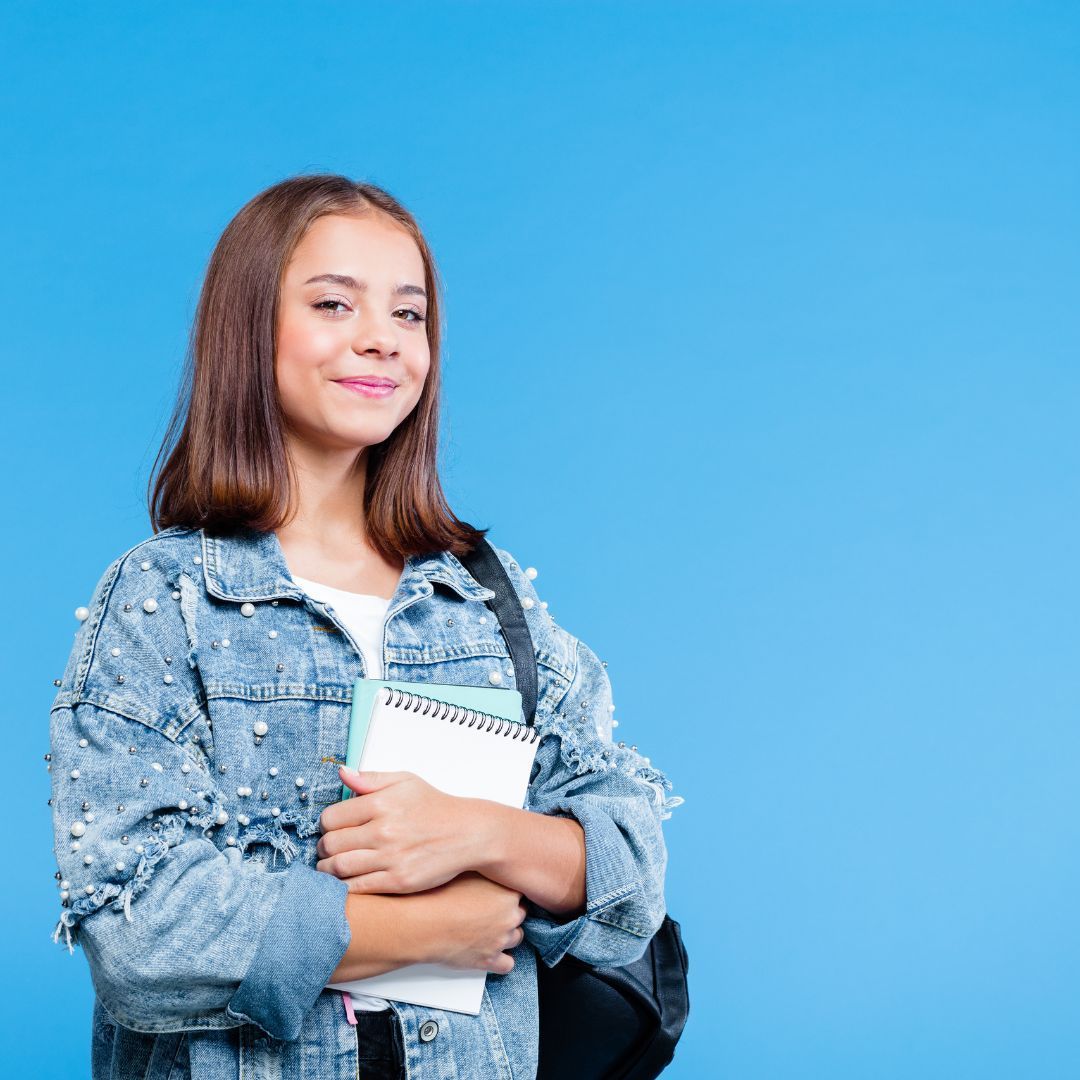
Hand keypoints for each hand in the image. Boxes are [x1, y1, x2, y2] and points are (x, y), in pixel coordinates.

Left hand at [316, 768, 488, 893]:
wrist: (468, 833)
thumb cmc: (436, 806)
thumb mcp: (405, 781)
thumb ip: (370, 778)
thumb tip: (341, 772)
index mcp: (381, 803)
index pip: (331, 818)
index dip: (326, 824)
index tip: (331, 828)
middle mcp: (383, 831)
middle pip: (330, 844)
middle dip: (323, 848)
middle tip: (327, 850)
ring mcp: (390, 858)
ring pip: (338, 868)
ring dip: (326, 870)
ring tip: (329, 867)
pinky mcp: (398, 881)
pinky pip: (357, 887)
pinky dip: (342, 887)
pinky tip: (343, 882)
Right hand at [414, 872, 527, 973]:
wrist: (423, 924)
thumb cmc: (439, 895)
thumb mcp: (467, 871)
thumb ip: (485, 869)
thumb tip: (489, 864)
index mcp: (508, 892)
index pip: (521, 891)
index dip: (508, 891)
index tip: (499, 892)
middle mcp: (509, 916)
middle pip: (521, 914)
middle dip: (508, 912)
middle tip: (490, 909)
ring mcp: (501, 939)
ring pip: (516, 937)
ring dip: (506, 934)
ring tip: (489, 929)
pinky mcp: (489, 960)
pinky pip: (507, 964)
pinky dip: (501, 960)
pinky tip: (492, 951)